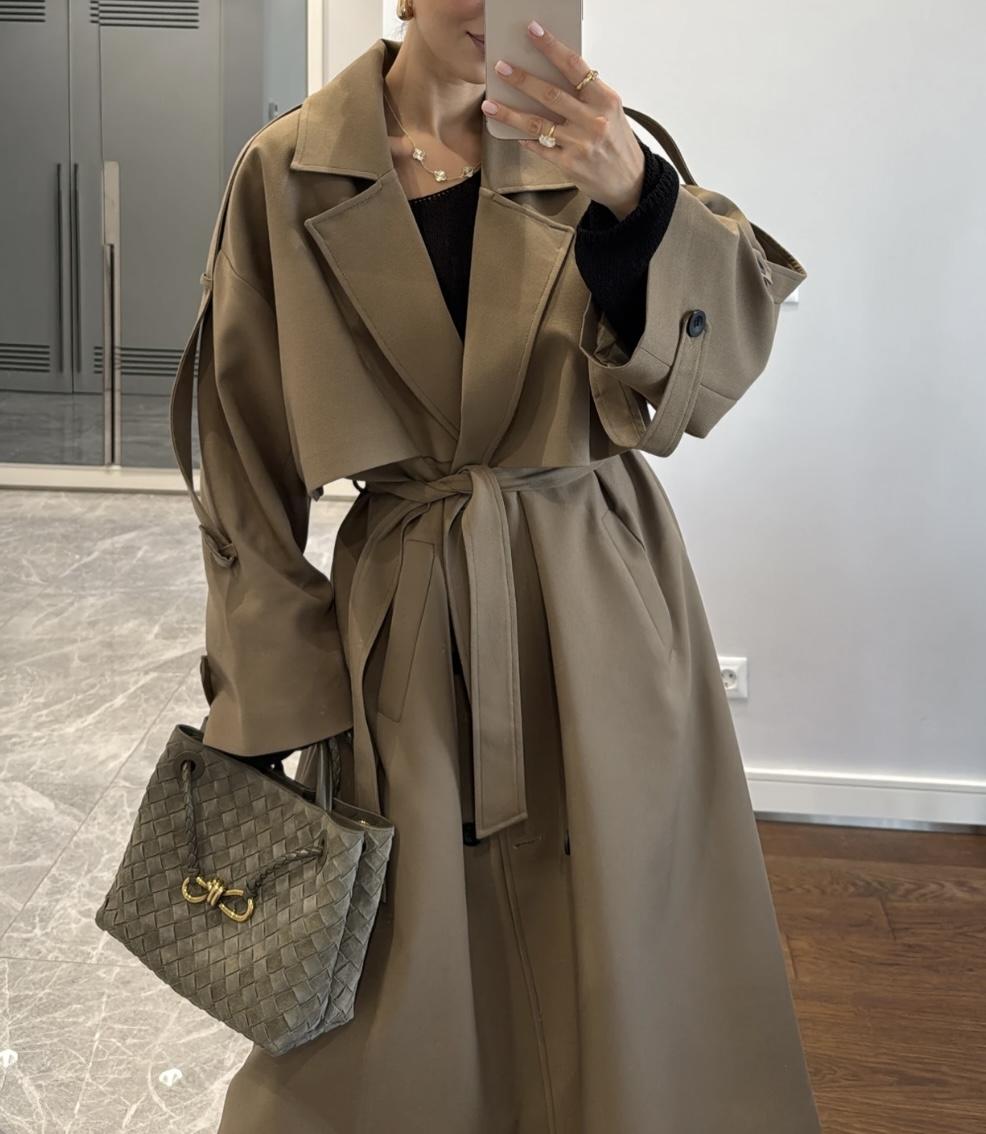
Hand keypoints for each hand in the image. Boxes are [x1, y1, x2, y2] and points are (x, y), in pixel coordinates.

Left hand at [481, 19, 645, 220]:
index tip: (533, 31)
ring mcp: (580, 144)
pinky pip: (540, 147)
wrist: (630, 180)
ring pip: (538, 124)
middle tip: (501, 68)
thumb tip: (553, 74)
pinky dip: (525, 139)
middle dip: (522, 80)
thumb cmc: (617, 141)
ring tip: (490, 104)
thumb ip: (587, 94)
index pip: (574, 66)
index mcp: (605, 99)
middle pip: (551, 94)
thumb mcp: (610, 111)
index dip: (551, 47)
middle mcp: (593, 120)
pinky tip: (512, 133)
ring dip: (510, 113)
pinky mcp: (569, 164)